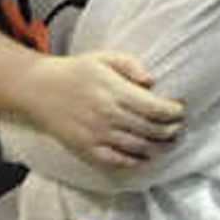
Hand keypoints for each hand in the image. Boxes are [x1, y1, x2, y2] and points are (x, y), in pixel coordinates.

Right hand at [15, 49, 184, 169]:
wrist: (38, 89)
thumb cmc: (74, 72)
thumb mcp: (102, 58)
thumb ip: (130, 64)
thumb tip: (152, 81)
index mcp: (114, 90)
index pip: (156, 108)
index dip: (174, 112)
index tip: (180, 110)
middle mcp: (108, 114)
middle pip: (152, 130)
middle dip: (172, 130)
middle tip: (178, 127)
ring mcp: (98, 134)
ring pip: (140, 147)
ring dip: (160, 147)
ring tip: (169, 142)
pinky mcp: (88, 149)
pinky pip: (120, 161)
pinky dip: (137, 161)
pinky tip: (147, 156)